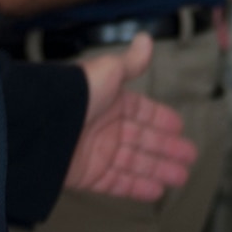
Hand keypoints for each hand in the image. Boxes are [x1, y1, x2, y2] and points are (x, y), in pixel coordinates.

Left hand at [63, 34, 197, 199]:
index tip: (180, 128)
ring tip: (181, 177)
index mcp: (112, 102)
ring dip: (159, 170)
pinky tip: (155, 191)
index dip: (162, 121)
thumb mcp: (108, 71)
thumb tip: (146, 39)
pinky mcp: (88, 175)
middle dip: (168, 149)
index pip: (144, 112)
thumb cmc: (75, 93)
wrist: (41, 124)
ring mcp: (98, 153)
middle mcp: (106, 127)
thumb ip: (131, 62)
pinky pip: (118, 183)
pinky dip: (137, 188)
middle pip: (144, 141)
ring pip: (136, 164)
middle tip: (189, 157)